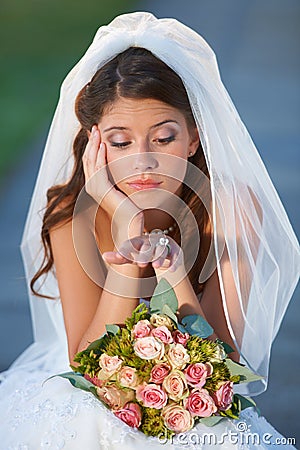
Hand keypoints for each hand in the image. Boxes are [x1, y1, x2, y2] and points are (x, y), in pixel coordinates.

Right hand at [82, 125, 143, 240]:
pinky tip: (103, 145)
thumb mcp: (124, 188)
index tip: (97, 133)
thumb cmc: (132, 209)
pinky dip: (100, 156)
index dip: (92, 147)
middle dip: (91, 142)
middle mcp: (93, 187)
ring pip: (91, 162)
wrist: (132, 224)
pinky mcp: (103, 191)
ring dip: (94, 145)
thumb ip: (120, 178)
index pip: (91, 162)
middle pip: (88, 159)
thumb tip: (126, 164)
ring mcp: (96, 189)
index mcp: (97, 186)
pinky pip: (99, 169)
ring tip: (97, 131)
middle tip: (95, 127)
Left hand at [102, 233, 183, 273]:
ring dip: (159, 258)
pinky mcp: (176, 251)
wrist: (164, 251)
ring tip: (155, 267)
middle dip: (144, 254)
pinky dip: (175, 262)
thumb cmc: (143, 254)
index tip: (120, 256)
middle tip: (140, 264)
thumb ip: (119, 257)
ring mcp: (164, 245)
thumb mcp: (131, 257)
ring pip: (162, 250)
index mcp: (139, 241)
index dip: (126, 250)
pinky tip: (172, 269)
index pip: (131, 244)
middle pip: (148, 246)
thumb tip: (104, 256)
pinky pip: (176, 256)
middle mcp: (152, 241)